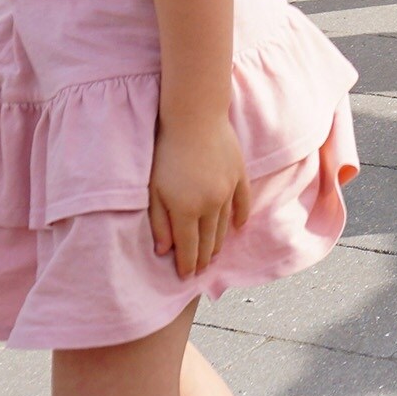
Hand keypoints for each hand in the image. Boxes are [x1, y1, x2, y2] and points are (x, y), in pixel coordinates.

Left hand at [148, 111, 251, 280]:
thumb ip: (159, 222)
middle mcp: (210, 205)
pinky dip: (241, 217)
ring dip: (219, 242)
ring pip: (225, 225)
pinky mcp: (239, 175)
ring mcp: (228, 190)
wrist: (194, 118)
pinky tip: (238, 227)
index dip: (187, 264)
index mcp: (186, 210)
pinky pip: (243, 203)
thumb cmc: (166, 152)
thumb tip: (163, 251)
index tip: (186, 277)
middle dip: (203, 259)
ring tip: (215, 254)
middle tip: (200, 271)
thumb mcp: (153, 190)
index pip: (189, 247)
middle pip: (209, 240)